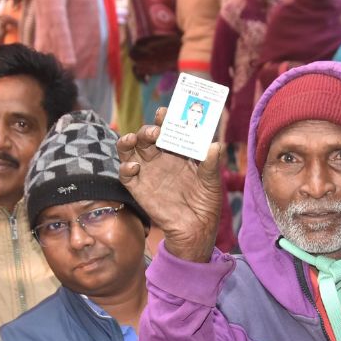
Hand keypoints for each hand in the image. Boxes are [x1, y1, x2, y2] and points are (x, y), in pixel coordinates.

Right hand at [117, 107, 224, 262]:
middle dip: (148, 129)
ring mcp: (147, 172)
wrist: (196, 228)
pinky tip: (135, 167)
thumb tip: (216, 145)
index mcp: (178, 152)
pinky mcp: (138, 188)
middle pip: (147, 136)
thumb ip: (211, 164)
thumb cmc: (206, 202)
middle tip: (156, 132)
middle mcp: (160, 158)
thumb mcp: (212, 182)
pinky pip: (125, 174)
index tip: (165, 112)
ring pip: (130, 149)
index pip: (168, 129)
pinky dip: (125, 167)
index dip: (165, 119)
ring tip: (134, 139)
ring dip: (128, 141)